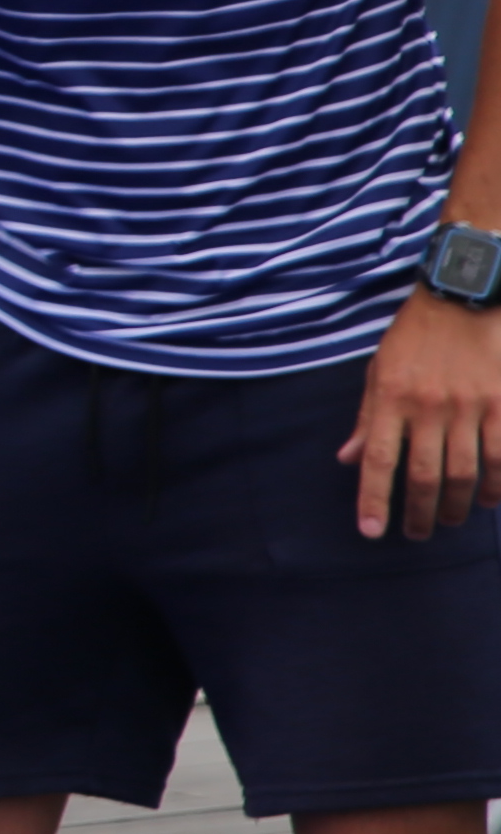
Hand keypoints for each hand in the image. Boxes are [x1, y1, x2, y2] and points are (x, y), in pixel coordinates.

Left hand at [345, 282, 500, 541]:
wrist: (461, 300)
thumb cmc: (413, 337)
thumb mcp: (378, 371)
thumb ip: (367, 419)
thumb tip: (347, 459)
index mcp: (391, 398)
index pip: (379, 460)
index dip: (374, 499)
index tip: (371, 531)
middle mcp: (428, 406)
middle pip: (424, 476)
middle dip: (419, 513)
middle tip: (417, 533)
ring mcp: (468, 406)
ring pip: (465, 473)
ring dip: (458, 506)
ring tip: (450, 520)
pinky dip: (497, 485)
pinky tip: (489, 500)